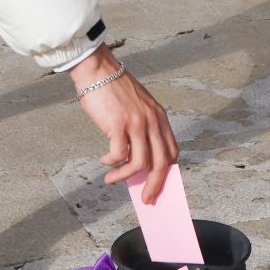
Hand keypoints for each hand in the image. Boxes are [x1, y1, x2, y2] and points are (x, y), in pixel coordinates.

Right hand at [72, 48, 178, 203]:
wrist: (97, 70)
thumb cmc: (113, 90)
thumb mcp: (137, 107)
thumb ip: (142, 129)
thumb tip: (136, 160)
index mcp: (160, 117)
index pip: (172, 151)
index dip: (167, 172)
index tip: (158, 185)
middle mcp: (152, 121)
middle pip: (162, 163)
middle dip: (155, 185)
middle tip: (146, 199)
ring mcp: (137, 123)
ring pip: (141, 163)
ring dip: (126, 177)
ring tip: (112, 179)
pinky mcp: (119, 124)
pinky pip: (119, 155)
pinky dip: (111, 163)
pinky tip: (104, 160)